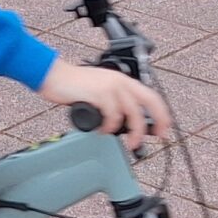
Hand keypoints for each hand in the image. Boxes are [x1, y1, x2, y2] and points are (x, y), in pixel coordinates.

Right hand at [38, 62, 172, 152]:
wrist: (53, 76)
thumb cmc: (73, 85)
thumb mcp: (100, 90)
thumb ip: (114, 103)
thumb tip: (125, 124)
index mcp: (122, 80)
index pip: (151, 95)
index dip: (161, 113)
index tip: (163, 128)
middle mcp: (120, 81)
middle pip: (149, 102)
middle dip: (158, 121)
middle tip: (158, 136)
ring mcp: (110, 87)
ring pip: (132, 113)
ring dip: (133, 132)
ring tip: (129, 142)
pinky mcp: (99, 94)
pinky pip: (112, 116)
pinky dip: (109, 127)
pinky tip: (102, 130)